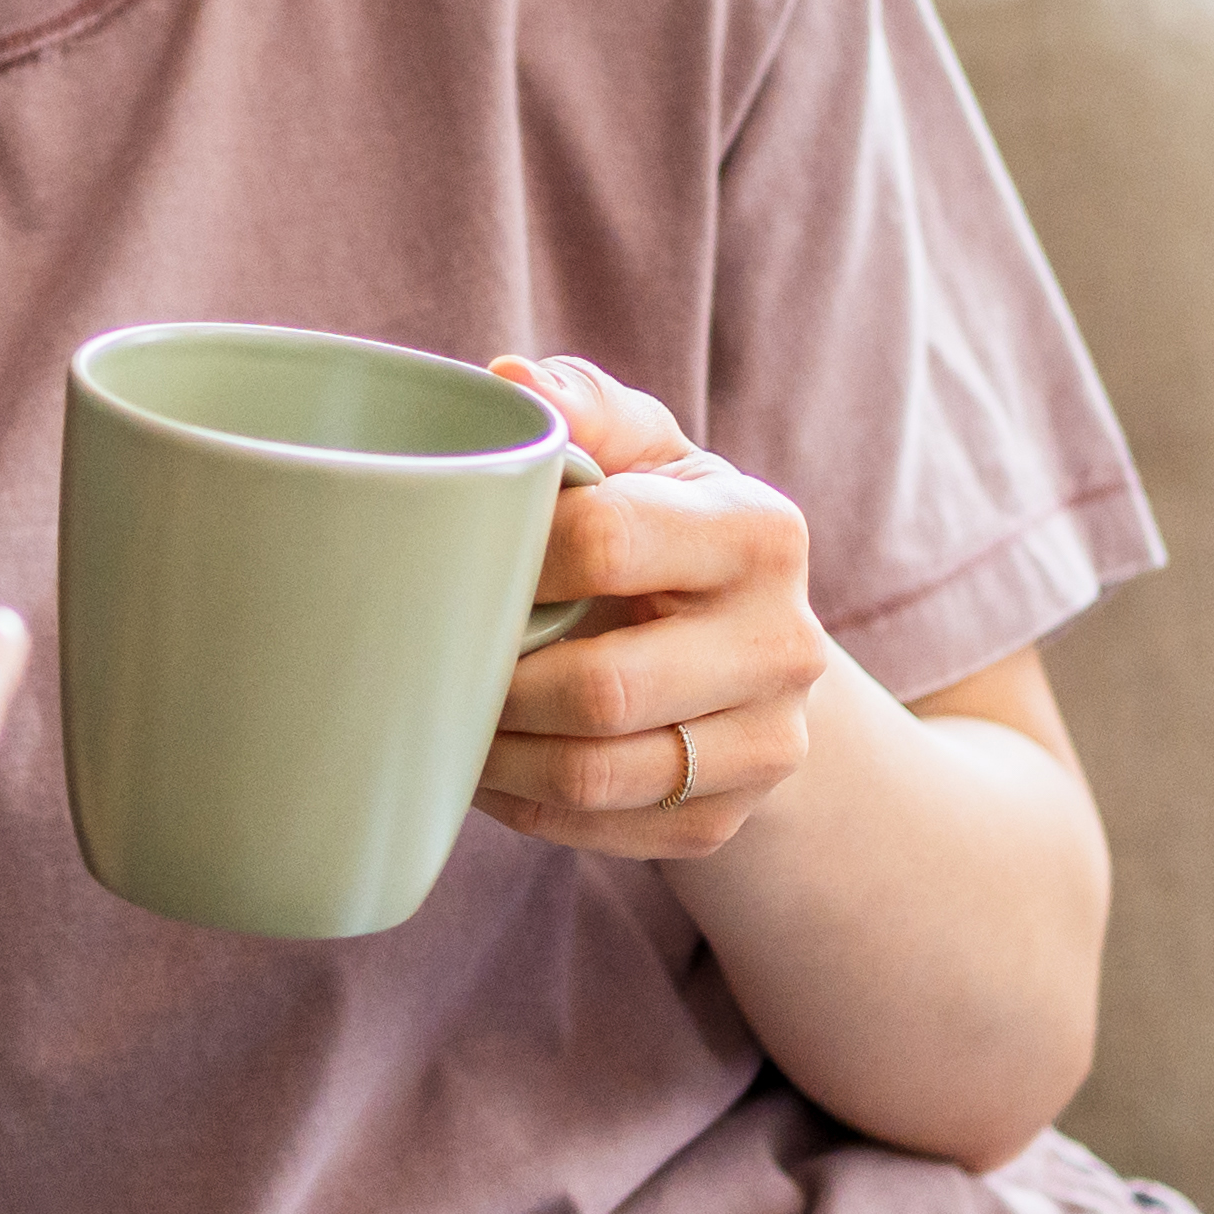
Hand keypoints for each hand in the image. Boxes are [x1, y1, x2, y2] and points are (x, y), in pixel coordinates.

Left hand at [473, 354, 832, 861]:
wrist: (750, 645)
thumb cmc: (666, 527)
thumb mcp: (645, 453)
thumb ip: (585, 407)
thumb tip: (509, 382)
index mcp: (760, 531)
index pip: (608, 543)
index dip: (511, 557)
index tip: (456, 558)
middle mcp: (784, 645)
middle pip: (601, 689)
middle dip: (494, 680)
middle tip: (429, 657)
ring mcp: (766, 747)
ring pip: (592, 777)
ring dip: (495, 755)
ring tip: (446, 713)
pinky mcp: (724, 822)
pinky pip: (593, 831)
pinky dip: (519, 804)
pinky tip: (487, 762)